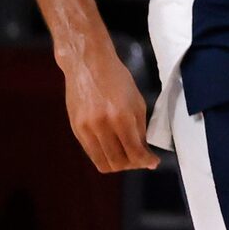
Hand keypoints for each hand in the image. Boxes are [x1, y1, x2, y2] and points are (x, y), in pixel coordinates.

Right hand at [61, 42, 156, 173]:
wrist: (88, 64)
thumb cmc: (117, 80)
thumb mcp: (137, 103)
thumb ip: (140, 130)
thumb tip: (145, 153)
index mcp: (121, 117)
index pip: (135, 152)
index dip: (146, 161)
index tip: (153, 161)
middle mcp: (102, 125)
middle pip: (118, 162)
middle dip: (133, 165)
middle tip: (140, 159)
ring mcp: (86, 128)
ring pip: (103, 162)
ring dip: (118, 164)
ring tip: (127, 155)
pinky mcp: (75, 128)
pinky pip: (91, 153)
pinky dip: (104, 155)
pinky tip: (113, 147)